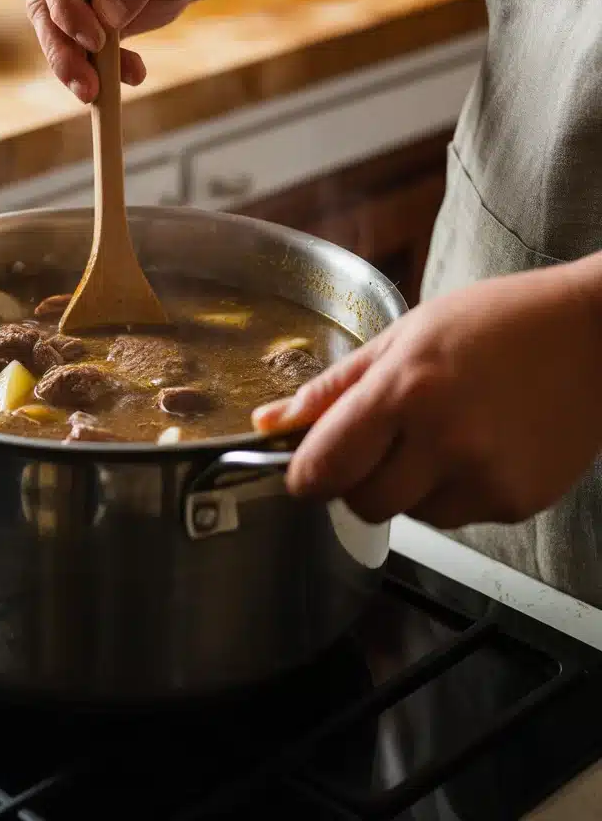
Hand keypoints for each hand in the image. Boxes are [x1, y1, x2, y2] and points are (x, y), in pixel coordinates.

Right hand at [23, 0, 217, 101]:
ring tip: (101, 93)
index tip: (96, 39)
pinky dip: (95, 65)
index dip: (67, 4)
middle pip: (42, 0)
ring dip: (76, 65)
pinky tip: (129, 74)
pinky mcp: (66, 4)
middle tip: (88, 88)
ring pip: (51, 28)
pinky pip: (70, 42)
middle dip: (64, 47)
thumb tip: (106, 16)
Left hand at [252, 264, 601, 527]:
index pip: (323, 466)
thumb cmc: (499, 322)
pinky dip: (452, 490)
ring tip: (442, 433)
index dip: (303, 474)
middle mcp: (444, 440)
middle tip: (380, 442)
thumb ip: (333, 387)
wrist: (594, 338)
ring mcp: (483, 477)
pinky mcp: (515, 502)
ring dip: (408, 486)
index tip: (303, 468)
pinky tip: (478, 446)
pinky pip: (455, 517)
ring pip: (409, 515)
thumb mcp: (405, 335)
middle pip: (360, 503)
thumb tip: (270, 422)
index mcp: (406, 388)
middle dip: (356, 480)